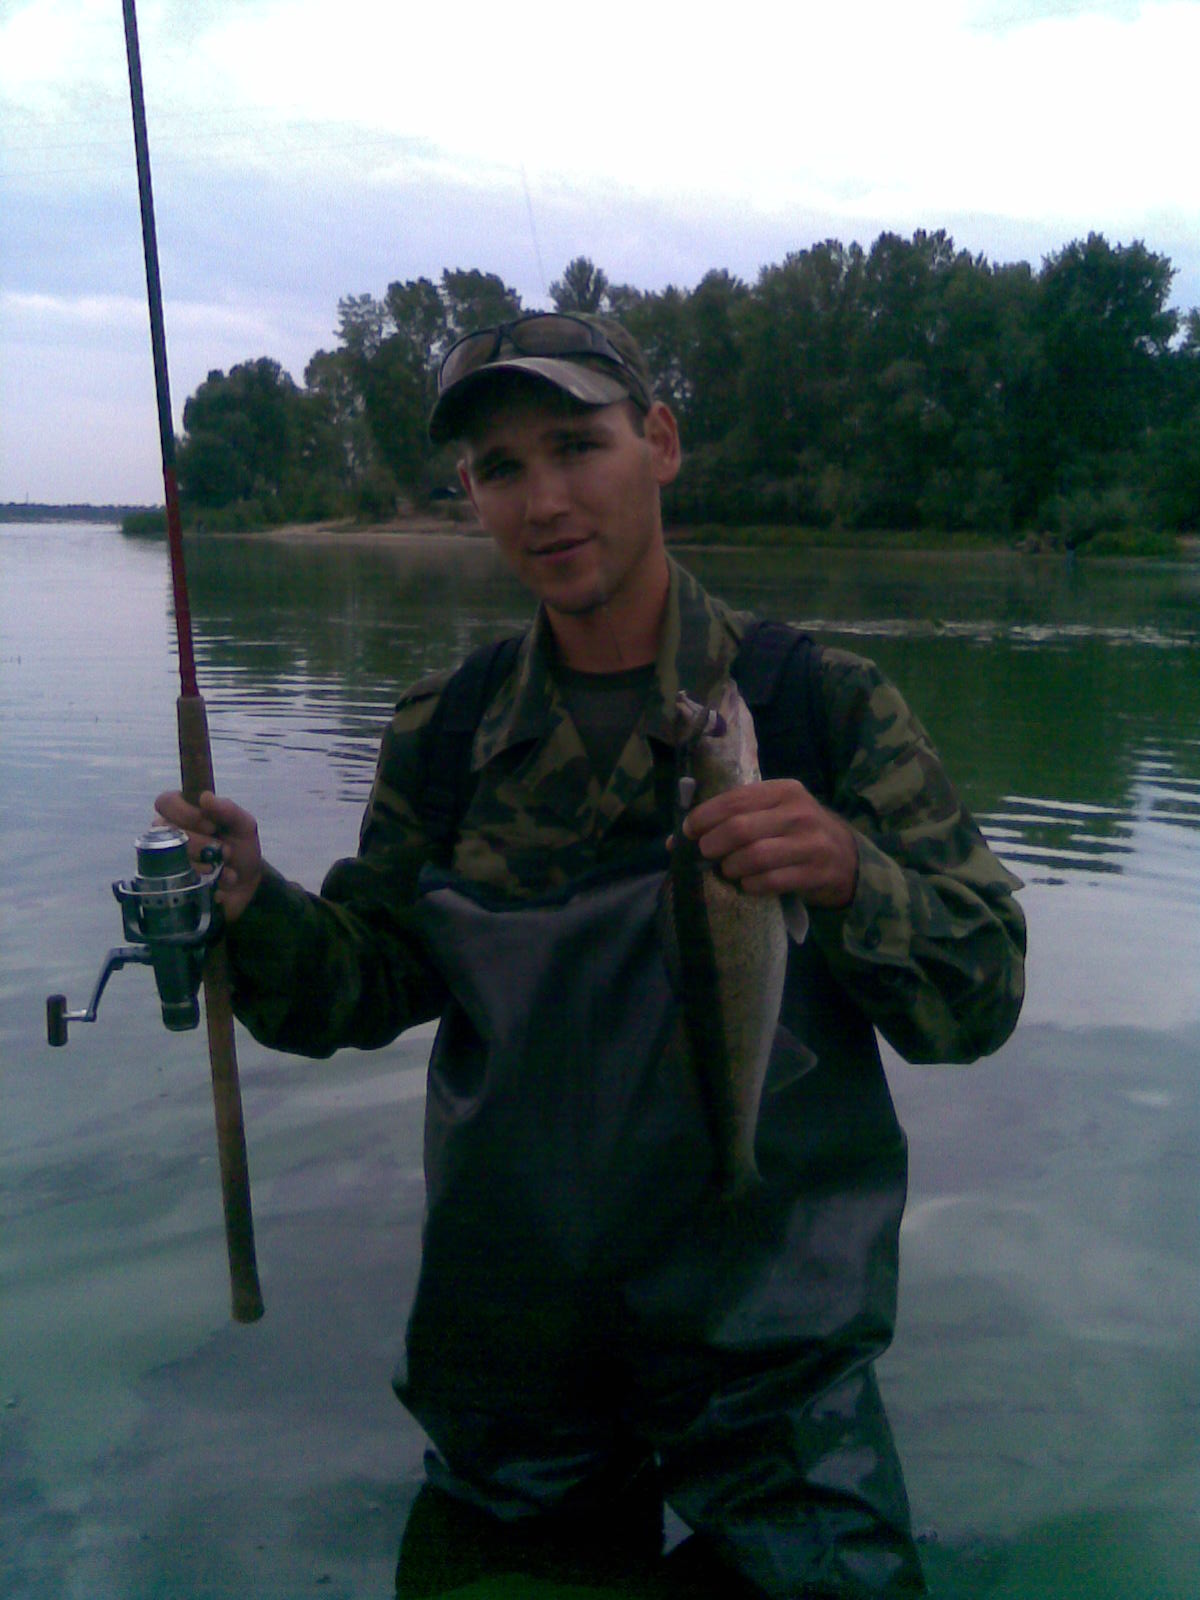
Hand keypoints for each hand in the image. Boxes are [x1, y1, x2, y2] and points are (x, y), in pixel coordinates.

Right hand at [153, 790, 263, 923]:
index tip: (211, 826)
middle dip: (200, 843)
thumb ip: (228, 810)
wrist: (246, 884)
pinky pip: (176, 880)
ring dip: (204, 863)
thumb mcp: (243, 826)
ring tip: (224, 865)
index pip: (165, 802)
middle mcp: (170, 833)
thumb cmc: (241, 848)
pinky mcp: (170, 882)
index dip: (184, 813)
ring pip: (170, 857)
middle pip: (167, 831)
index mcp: (185, 812)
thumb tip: (205, 797)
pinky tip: (220, 880)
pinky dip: (204, 880)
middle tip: (223, 849)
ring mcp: (167, 858)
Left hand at [681, 779, 858, 908]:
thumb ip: (734, 818)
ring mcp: (810, 843)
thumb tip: (675, 838)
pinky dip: (750, 886)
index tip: (688, 832)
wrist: (846, 858)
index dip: (704, 817)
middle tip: (706, 854)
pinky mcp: (815, 873)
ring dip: (731, 867)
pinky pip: (770, 881)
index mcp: (784, 790)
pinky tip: (748, 885)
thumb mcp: (774, 814)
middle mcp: (799, 813)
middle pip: (740, 828)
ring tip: (728, 870)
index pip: (734, 800)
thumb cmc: (798, 832)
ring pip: (754, 856)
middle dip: (713, 844)